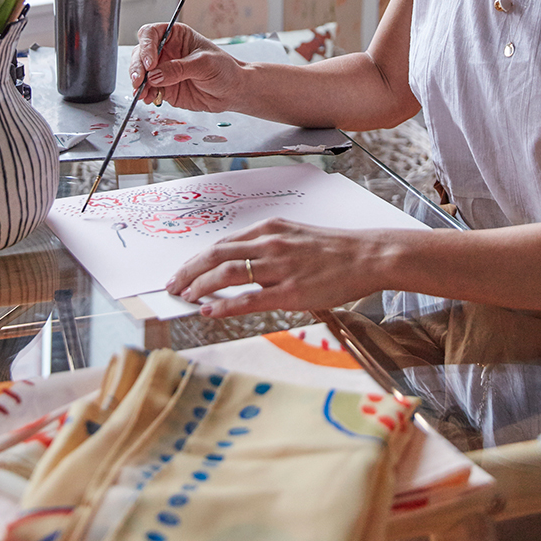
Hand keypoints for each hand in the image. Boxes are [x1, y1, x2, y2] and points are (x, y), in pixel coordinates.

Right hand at [129, 22, 242, 111]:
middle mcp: (166, 51)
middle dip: (137, 67)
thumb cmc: (224, 69)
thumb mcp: (204, 64)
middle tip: (139, 80)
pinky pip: (149, 90)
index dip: (146, 46)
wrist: (232, 91)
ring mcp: (163, 70)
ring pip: (141, 73)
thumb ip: (179, 69)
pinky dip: (145, 94)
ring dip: (138, 83)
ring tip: (142, 93)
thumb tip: (154, 75)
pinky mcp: (164, 87)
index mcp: (176, 36)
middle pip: (141, 54)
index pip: (151, 34)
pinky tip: (148, 99)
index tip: (149, 62)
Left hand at [166, 217, 399, 317]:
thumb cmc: (336, 249)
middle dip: (188, 270)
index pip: (223, 243)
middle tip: (172, 285)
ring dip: (199, 286)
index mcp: (270, 229)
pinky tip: (209, 311)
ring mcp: (280, 267)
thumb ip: (269, 246)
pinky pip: (249, 298)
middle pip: (216, 254)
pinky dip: (224, 305)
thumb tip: (243, 262)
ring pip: (227, 273)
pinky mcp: (291, 291)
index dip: (198, 259)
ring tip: (184, 297)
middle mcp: (270, 244)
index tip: (184, 271)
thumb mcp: (296, 236)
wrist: (368, 256)